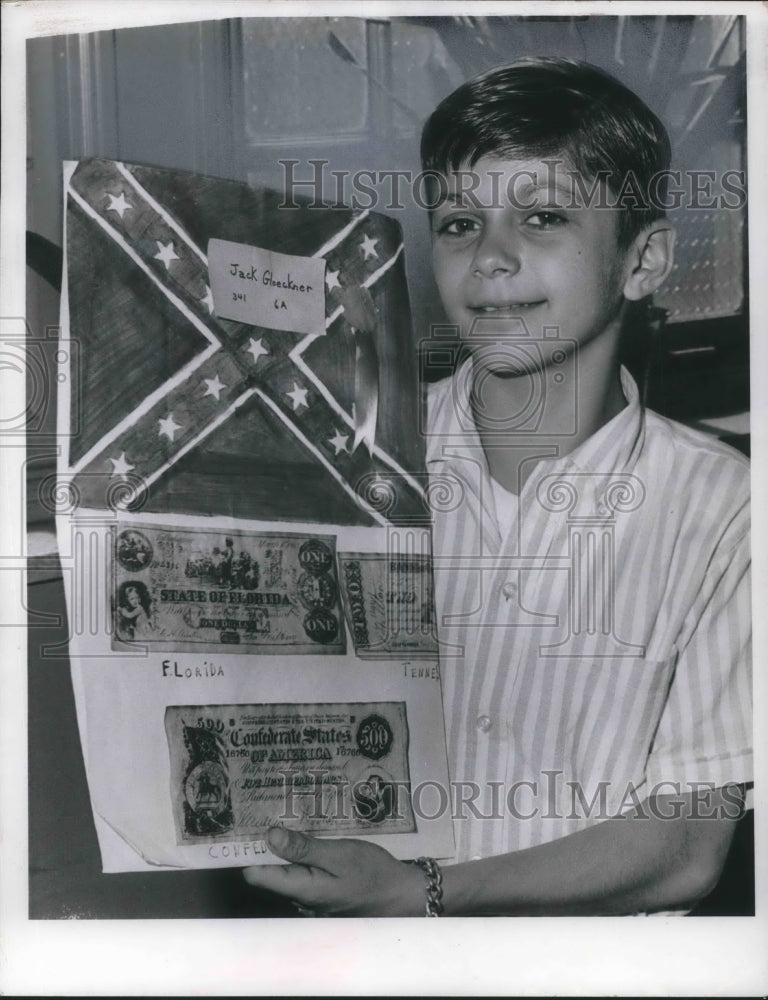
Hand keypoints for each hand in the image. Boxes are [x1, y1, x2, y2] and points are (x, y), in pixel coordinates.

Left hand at [242, 827, 426, 916]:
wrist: (399, 894)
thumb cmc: (371, 873)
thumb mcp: (338, 854)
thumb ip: (303, 848)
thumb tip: (269, 837)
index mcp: (302, 890)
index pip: (257, 875)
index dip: (247, 851)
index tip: (243, 825)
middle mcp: (300, 899)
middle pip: (269, 873)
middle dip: (265, 845)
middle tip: (262, 811)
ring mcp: (310, 899)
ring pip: (285, 872)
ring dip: (283, 849)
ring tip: (280, 816)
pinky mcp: (321, 894)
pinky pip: (301, 874)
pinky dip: (299, 856)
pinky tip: (306, 837)